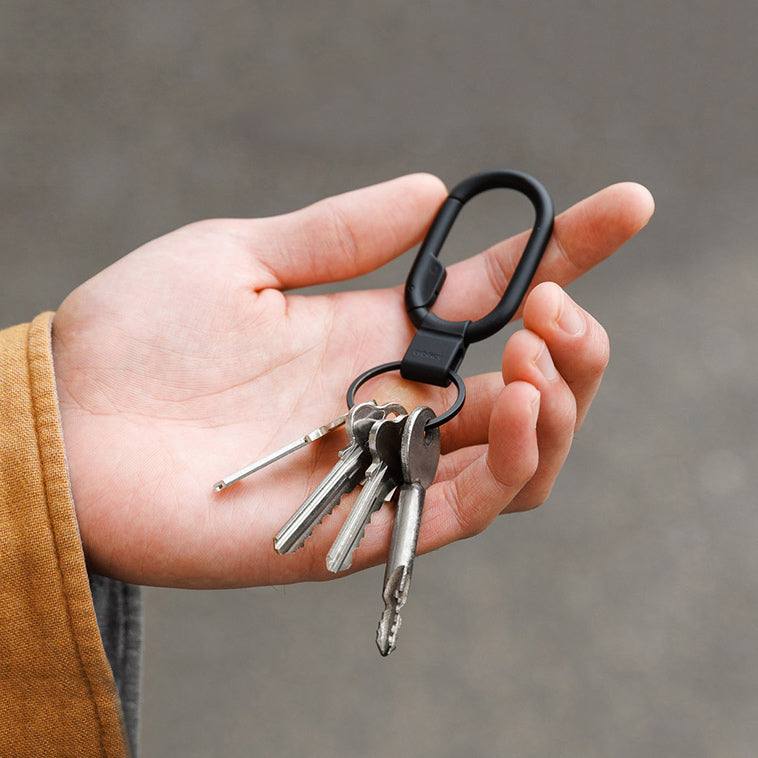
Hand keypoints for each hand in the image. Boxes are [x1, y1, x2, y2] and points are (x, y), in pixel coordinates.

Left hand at [52, 174, 652, 587]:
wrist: (67, 421)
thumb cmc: (140, 337)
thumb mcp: (242, 255)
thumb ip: (338, 233)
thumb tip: (433, 190)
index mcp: (380, 338)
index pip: (497, 299)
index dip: (572, 253)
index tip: (627, 207)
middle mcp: (398, 402)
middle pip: (532, 390)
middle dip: (575, 344)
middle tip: (553, 305)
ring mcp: (387, 465)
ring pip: (520, 457)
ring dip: (559, 406)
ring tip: (542, 352)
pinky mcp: (365, 524)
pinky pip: (466, 508)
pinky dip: (511, 463)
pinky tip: (519, 406)